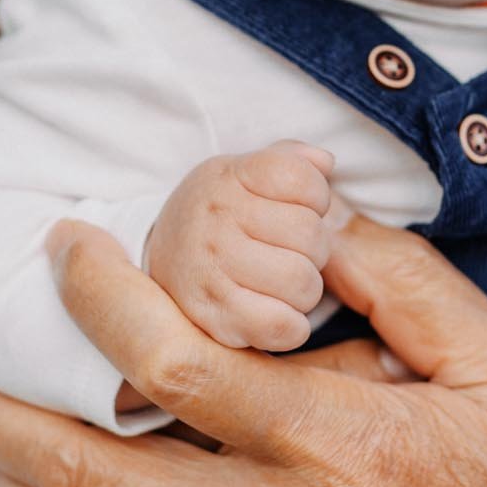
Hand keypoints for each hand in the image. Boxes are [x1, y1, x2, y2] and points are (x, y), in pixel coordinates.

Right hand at [145, 141, 334, 352]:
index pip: (302, 179)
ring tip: (284, 283)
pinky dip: (293, 326)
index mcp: (229, 177)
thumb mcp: (246, 172)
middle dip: (315, 249)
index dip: (317, 197)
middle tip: (293, 253)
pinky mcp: (212, 316)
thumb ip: (291, 159)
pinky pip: (281, 326)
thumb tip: (325, 162)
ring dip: (306, 289)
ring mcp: (210, 268)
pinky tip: (279, 313)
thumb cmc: (221, 212)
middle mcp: (216, 220)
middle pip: (310, 235)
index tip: (301, 208)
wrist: (162, 255)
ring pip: (303, 283)